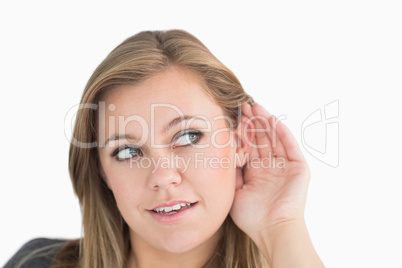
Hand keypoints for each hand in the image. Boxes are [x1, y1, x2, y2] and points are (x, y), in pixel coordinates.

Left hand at [230, 102, 310, 238]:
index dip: (241, 132)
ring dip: (265, 122)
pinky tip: (271, 119)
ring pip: (274, 138)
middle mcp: (270, 167)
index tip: (232, 117)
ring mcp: (285, 166)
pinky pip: (289, 146)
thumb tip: (223, 151)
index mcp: (256, 172)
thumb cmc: (251, 215)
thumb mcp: (234, 190)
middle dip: (252, 122)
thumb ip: (231, 170)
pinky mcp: (298, 168)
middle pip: (261, 139)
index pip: (248, 146)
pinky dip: (282, 132)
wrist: (271, 229)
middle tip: (242, 106)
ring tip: (255, 107)